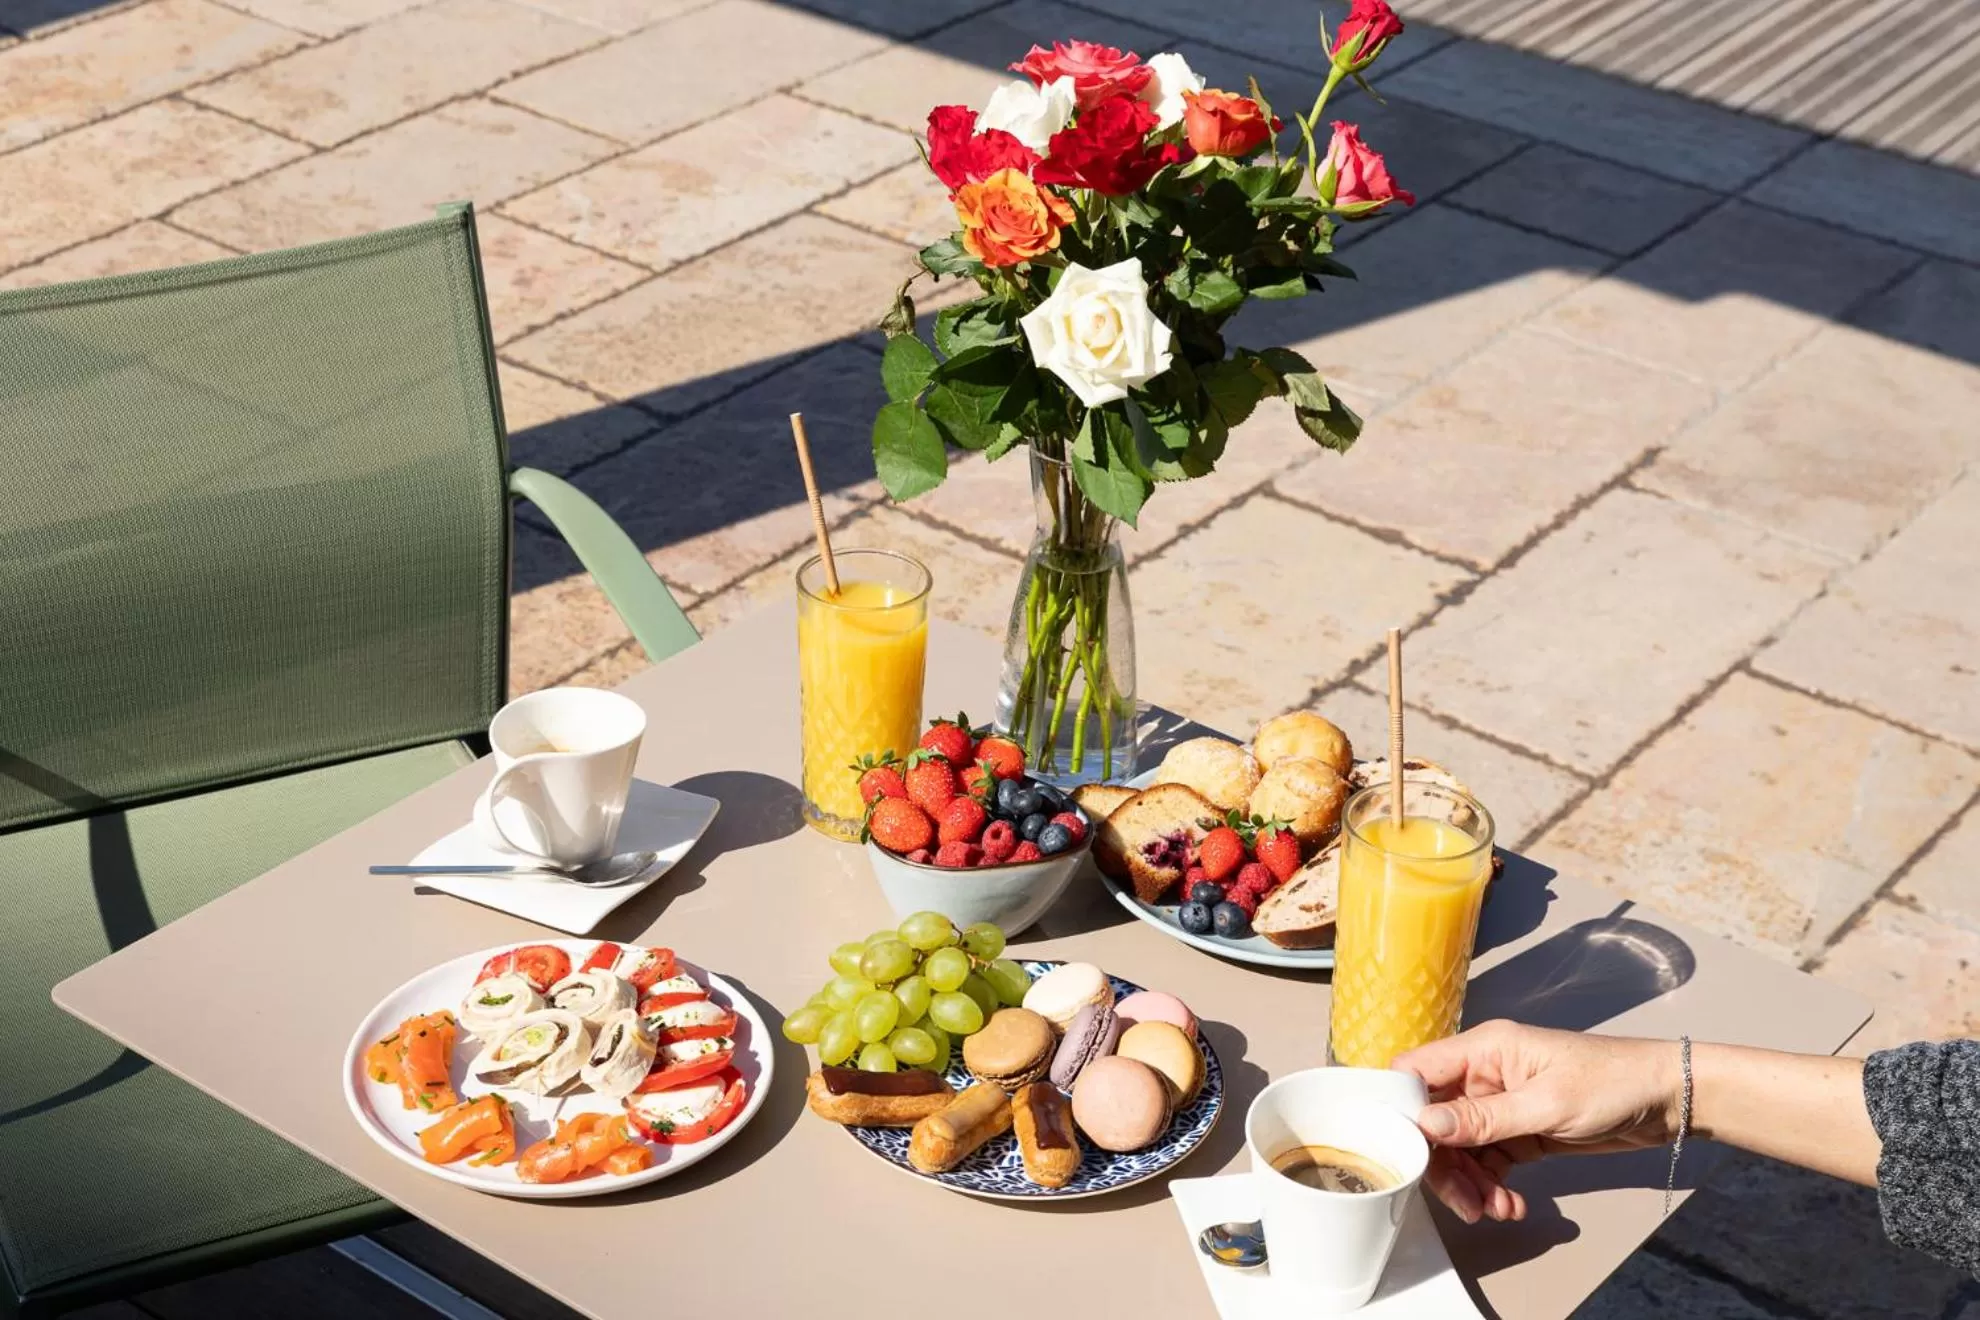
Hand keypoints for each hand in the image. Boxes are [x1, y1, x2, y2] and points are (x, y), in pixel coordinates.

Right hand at [1391, 1021, 1682, 1224]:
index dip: (1402, 1109)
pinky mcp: (1520, 1132)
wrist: (1668, 1099)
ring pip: (1460, 1148)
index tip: (1404, 1151)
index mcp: (1483, 1050)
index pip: (1417, 1072)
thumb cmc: (1611, 1083)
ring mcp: (1501, 1105)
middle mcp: (1484, 1075)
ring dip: (1471, 1183)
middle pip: (1435, 1121)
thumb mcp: (1545, 1104)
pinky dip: (1492, 1187)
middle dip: (1443, 1165)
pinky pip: (1488, 1162)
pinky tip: (1510, 1205)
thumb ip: (1483, 1118)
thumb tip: (1425, 1126)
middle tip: (1464, 1202)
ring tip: (1494, 1210)